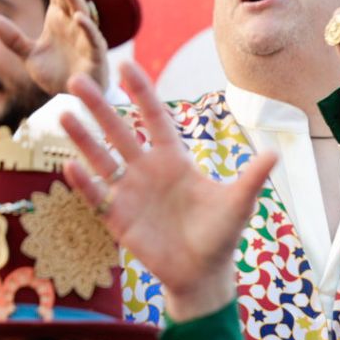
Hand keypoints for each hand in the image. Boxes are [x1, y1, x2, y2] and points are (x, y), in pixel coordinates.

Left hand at [0, 0, 108, 96]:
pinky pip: (92, 39)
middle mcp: (74, 25)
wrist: (75, 99)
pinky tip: (77, 17)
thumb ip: (13, 39)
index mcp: (59, 20)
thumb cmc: (57, 75)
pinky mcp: (96, 56)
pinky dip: (87, 28)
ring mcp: (86, 39)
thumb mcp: (29, 56)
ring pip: (81, 14)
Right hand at [60, 61, 275, 320]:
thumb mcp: (238, 204)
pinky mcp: (118, 219)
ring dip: (83, 138)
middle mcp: (147, 171)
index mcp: (174, 160)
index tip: (124, 65)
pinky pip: (97, 196)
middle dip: (99, 107)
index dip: (140, 93)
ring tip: (64, 113)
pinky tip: (71, 165)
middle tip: (77, 80)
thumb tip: (275, 154)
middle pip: (120, 132)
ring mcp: (130, 193)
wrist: (203, 273)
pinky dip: (85, 183)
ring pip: (102, 159)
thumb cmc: (220, 234)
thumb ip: (252, 178)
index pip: (154, 119)